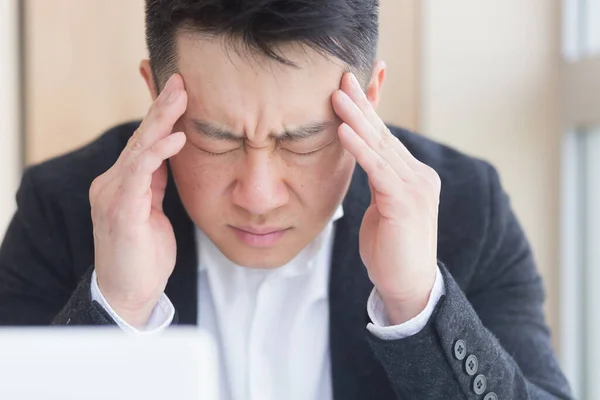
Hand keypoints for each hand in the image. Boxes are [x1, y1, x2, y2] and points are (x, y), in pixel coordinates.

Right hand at [90, 74, 186, 326]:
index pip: (145, 141)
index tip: (179, 91)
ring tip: (181, 96)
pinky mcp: (121, 210)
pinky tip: (177, 137)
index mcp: (124, 183)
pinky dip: (158, 152)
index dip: (162, 115)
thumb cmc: (144, 256)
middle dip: (162, 106)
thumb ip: (155, 185)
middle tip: (180, 79)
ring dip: (161, 119)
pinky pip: (139, 173)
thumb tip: (169, 158)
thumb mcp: (154, 213)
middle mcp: (114, 182)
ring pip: (139, 147)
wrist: (129, 294)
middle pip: (141, 137)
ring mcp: (114, 195)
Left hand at [332, 73, 440, 324]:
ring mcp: (416, 188)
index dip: (367, 112)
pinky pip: (377, 169)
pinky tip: (343, 129)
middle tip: (343, 77)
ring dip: (356, 118)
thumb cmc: (391, 251)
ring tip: (337, 94)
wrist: (409, 287)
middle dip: (362, 104)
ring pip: (380, 146)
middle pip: (384, 134)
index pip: (385, 138)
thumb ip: (379, 183)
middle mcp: (419, 176)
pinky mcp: (405, 202)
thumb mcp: (383, 209)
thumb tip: (362, 161)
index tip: (350, 88)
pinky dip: (359, 148)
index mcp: (413, 176)